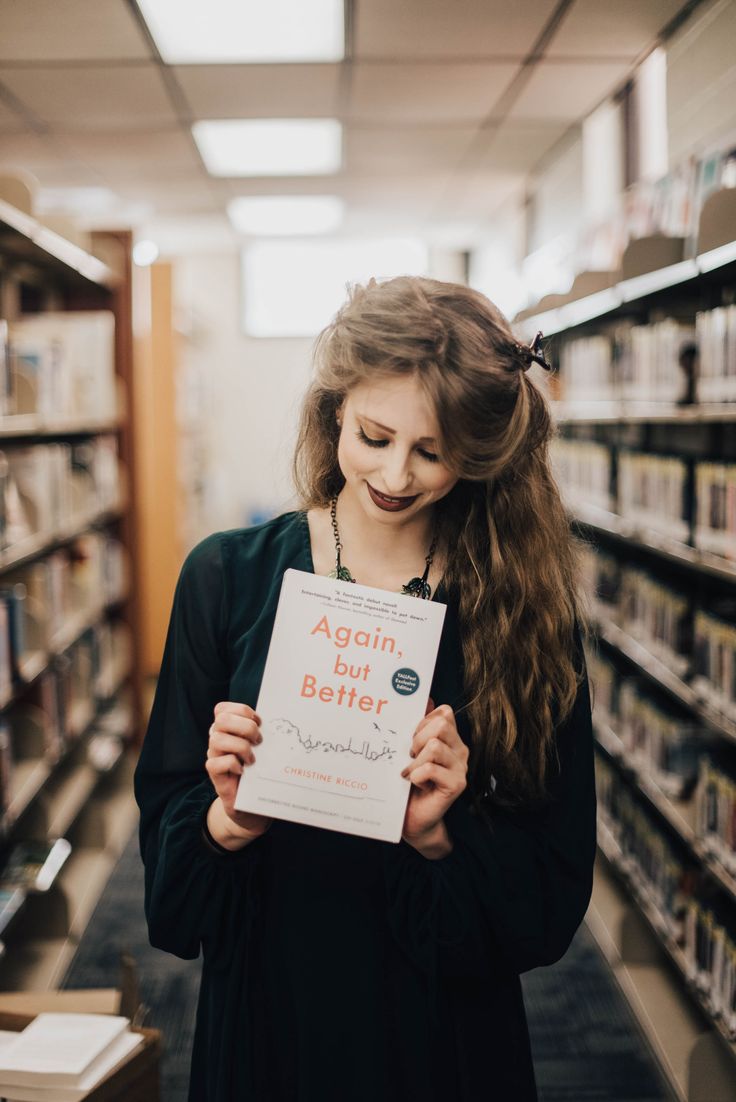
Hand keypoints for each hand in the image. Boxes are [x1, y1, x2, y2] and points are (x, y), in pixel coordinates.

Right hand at [205, 701, 272, 838]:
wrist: (252, 803)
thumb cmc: (259, 770)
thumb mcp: (262, 748)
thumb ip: (263, 733)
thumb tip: (283, 719)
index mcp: (227, 728)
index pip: (222, 708)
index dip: (241, 710)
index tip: (259, 721)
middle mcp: (217, 739)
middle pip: (221, 720)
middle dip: (245, 727)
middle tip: (259, 740)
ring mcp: (214, 756)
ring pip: (217, 739)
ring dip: (240, 747)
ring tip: (252, 759)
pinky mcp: (214, 774)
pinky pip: (215, 763)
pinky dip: (232, 764)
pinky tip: (244, 771)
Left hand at [400, 698, 467, 851]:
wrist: (413, 818)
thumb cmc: (409, 783)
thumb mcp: (409, 750)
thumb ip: (418, 725)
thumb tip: (426, 699)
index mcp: (451, 738)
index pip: (443, 713)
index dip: (422, 722)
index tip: (412, 739)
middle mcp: (460, 750)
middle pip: (440, 725)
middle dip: (417, 739)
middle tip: (410, 756)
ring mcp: (461, 767)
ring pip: (434, 746)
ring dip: (414, 760)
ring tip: (410, 771)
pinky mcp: (457, 784)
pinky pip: (431, 768)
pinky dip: (416, 775)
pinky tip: (415, 782)